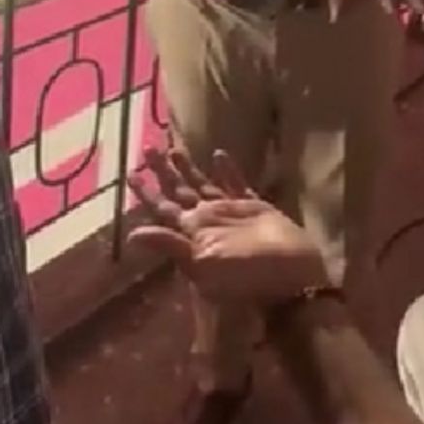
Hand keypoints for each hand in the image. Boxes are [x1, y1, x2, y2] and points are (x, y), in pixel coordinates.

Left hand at [127, 148, 330, 308]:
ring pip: (205, 185)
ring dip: (190, 168)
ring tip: (175, 149)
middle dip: (163, 173)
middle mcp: (207, 221)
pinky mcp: (255, 208)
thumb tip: (133, 236)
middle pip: (180, 192)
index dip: (147, 194)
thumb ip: (172, 245)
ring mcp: (231, 213)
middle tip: (149, 150)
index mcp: (192, 234)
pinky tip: (218, 155)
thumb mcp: (203, 264)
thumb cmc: (247, 274)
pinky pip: (237, 185)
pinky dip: (228, 171)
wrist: (292, 275)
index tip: (131, 175)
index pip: (163, 210)